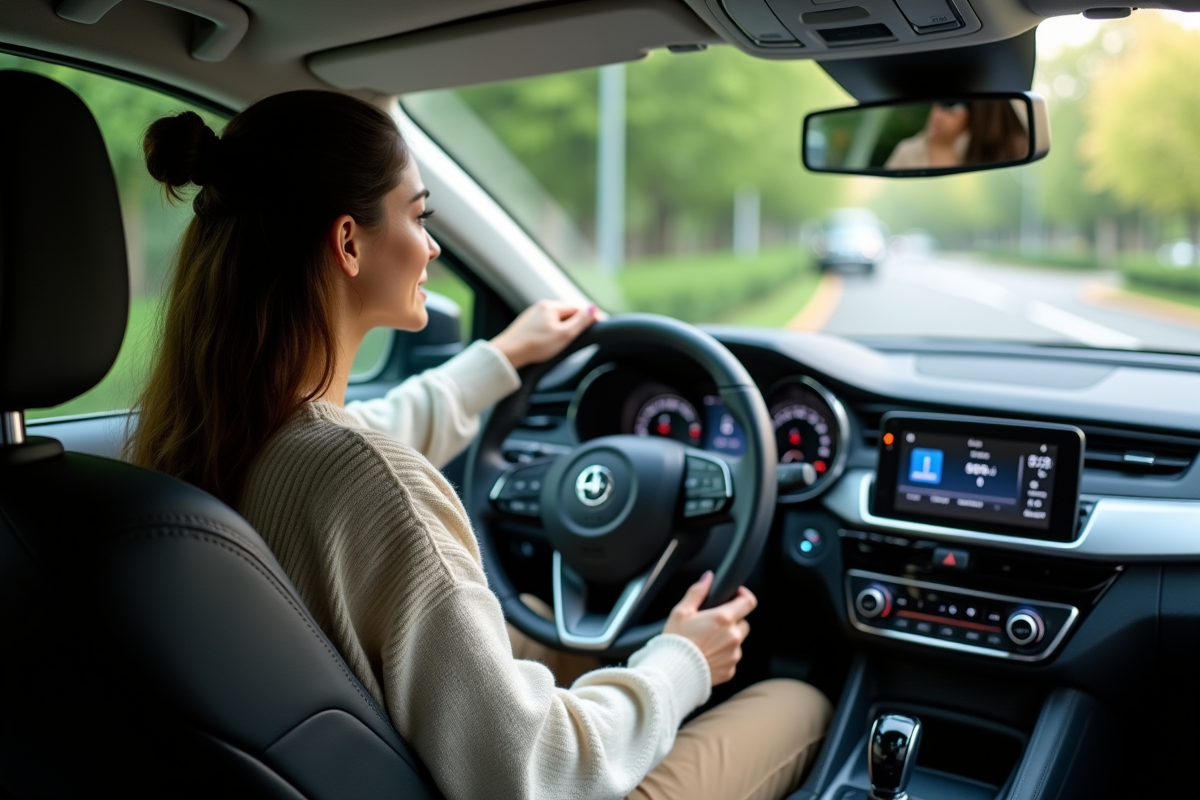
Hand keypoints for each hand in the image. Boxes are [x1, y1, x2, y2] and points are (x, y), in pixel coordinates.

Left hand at [490, 300, 601, 369]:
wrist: (508, 354)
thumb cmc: (536, 345)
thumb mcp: (564, 334)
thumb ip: (580, 321)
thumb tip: (593, 308)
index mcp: (551, 306)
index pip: (578, 308)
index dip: (591, 316)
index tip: (602, 323)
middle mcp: (541, 306)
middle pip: (567, 311)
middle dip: (578, 319)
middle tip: (590, 331)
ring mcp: (533, 315)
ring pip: (556, 317)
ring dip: (566, 324)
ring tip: (573, 336)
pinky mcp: (527, 325)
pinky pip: (546, 323)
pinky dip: (554, 329)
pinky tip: (553, 340)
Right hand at [663, 571, 755, 686]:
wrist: (673, 674)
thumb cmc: (676, 643)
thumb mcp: (681, 612)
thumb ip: (697, 592)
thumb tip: (708, 578)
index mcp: (723, 619)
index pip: (748, 602)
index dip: (744, 595)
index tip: (736, 595)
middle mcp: (733, 637)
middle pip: (743, 623)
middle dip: (733, 621)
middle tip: (714, 624)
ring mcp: (733, 655)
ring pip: (738, 642)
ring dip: (728, 639)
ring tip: (707, 642)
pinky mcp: (730, 670)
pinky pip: (732, 658)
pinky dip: (723, 656)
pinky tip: (707, 655)